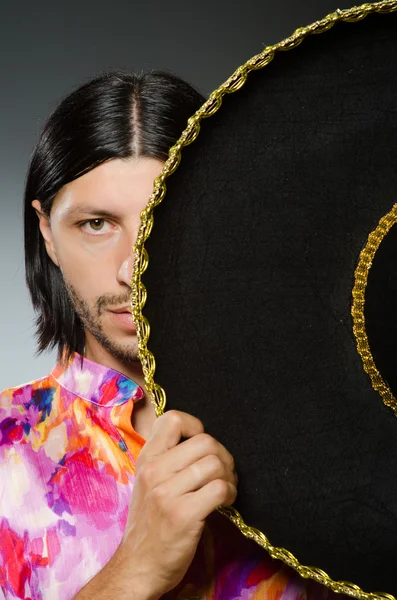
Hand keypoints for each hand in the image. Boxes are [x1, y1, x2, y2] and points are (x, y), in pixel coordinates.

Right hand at [117, 410, 236, 598]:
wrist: (138, 566)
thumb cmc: (150, 523)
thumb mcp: (148, 483)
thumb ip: (167, 459)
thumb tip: (202, 440)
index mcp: (146, 459)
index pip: (172, 418)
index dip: (195, 426)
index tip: (202, 447)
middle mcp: (154, 471)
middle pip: (205, 441)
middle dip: (223, 456)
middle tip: (224, 473)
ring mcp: (167, 493)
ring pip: (215, 464)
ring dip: (230, 476)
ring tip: (225, 489)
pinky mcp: (183, 515)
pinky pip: (219, 488)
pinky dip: (230, 493)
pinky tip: (225, 502)